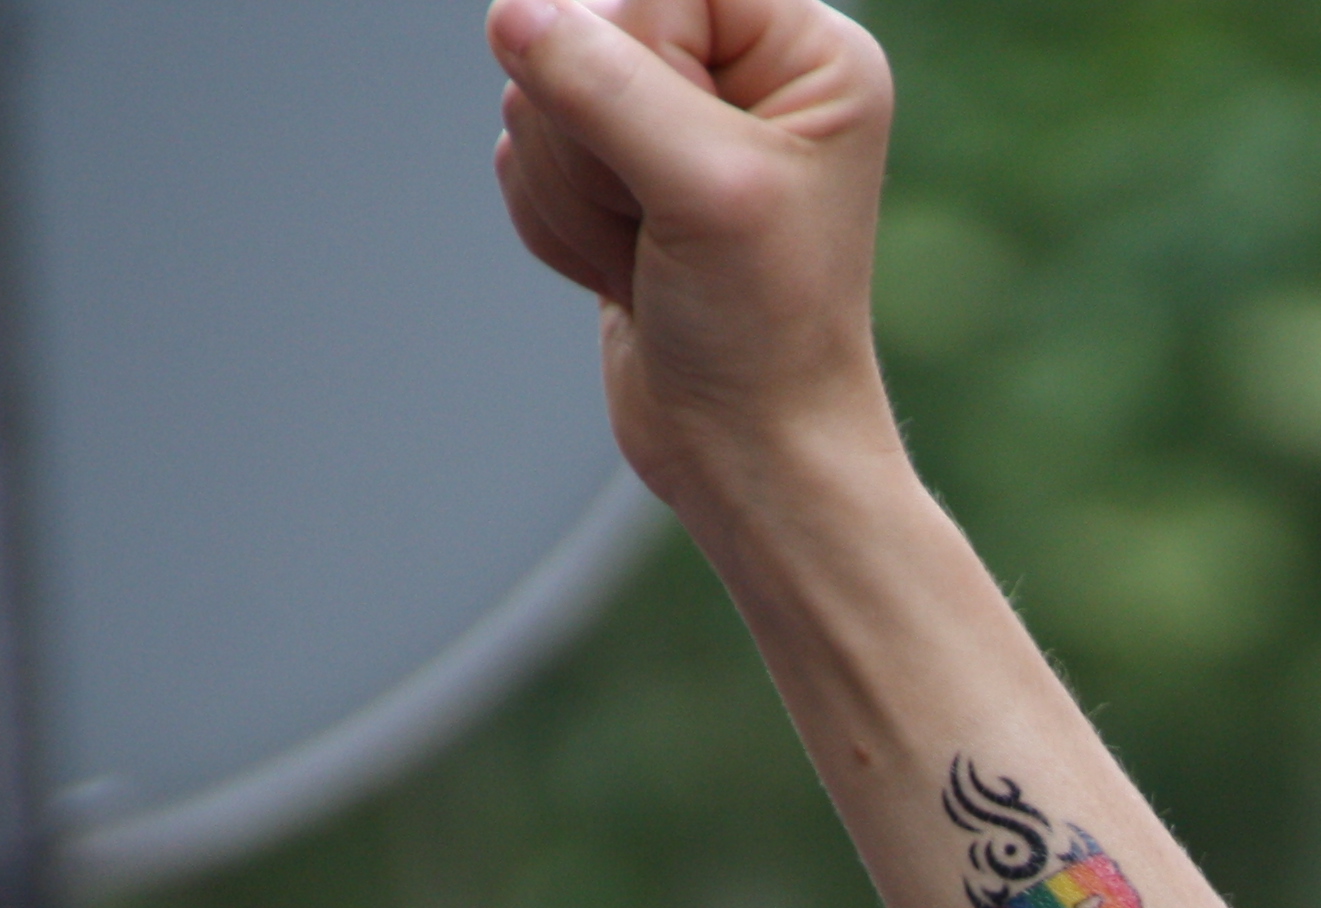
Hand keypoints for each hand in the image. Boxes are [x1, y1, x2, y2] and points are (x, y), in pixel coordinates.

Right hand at [486, 0, 897, 509]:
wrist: (747, 451)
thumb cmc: (768, 331)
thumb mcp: (703, 191)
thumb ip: (607, 86)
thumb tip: (515, 14)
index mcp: (805, 50)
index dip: (632, 39)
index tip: (662, 136)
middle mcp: (741, 72)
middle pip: (588, 17)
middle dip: (594, 131)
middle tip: (657, 213)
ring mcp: (670, 122)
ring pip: (541, 86)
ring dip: (574, 186)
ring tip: (648, 250)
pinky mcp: (614, 173)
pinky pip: (524, 150)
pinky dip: (556, 219)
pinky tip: (621, 268)